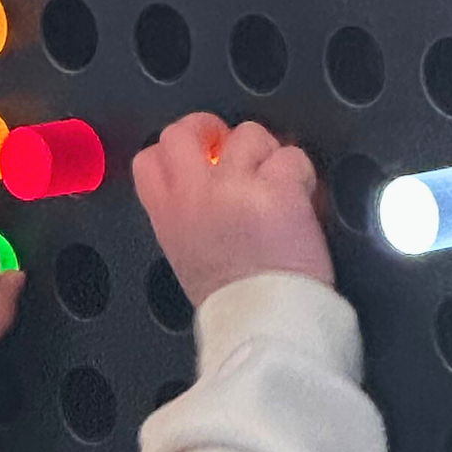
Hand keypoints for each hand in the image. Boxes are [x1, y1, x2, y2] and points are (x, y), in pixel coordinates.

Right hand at [130, 113, 333, 308]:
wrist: (264, 323)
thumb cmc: (234, 303)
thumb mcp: (189, 259)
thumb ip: (190, 218)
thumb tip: (209, 189)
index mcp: (169, 216)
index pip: (149, 158)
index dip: (175, 148)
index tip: (198, 154)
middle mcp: (195, 194)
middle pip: (185, 130)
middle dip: (211, 129)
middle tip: (235, 150)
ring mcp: (234, 188)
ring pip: (248, 134)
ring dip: (267, 155)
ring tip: (276, 190)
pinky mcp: (276, 189)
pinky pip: (291, 157)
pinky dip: (301, 175)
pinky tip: (300, 201)